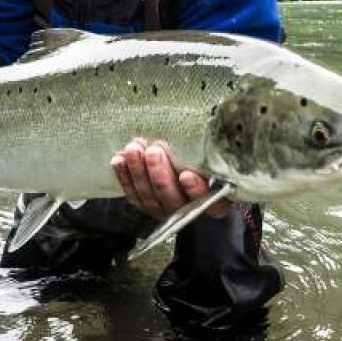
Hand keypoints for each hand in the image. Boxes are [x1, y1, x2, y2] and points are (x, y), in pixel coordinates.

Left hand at [111, 138, 229, 220]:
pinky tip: (119, 160)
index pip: (207, 201)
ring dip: (139, 172)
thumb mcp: (221, 161)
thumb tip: (216, 131)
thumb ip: (218, 154)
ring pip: (148, 195)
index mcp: (215, 202)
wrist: (199, 175)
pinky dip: (124, 177)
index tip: (187, 174)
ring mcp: (165, 208)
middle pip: (172, 197)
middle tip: (154, 151)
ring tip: (134, 149)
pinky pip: (133, 194)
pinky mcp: (147, 203)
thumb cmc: (213, 165)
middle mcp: (189, 209)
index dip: (195, 189)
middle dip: (160, 174)